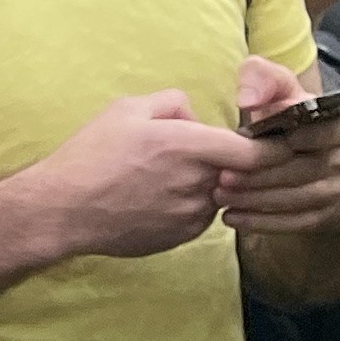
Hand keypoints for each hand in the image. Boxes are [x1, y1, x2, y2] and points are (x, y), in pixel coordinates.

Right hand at [25, 90, 254, 259]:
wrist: (64, 208)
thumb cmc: (91, 154)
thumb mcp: (126, 109)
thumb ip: (172, 103)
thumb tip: (194, 116)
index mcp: (188, 146)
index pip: (256, 153)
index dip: (272, 148)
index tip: (275, 143)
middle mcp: (198, 183)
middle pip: (235, 171)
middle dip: (220, 160)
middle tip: (183, 154)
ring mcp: (192, 215)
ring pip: (216, 193)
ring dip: (202, 183)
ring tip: (158, 177)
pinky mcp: (183, 237)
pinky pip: (199, 215)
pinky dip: (186, 204)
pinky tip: (152, 198)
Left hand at [221, 56, 339, 235]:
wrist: (296, 160)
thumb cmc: (280, 117)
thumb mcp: (274, 90)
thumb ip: (261, 78)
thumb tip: (248, 98)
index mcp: (339, 124)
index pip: (335, 129)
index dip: (309, 134)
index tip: (277, 137)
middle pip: (307, 168)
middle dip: (262, 173)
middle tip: (222, 176)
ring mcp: (337, 190)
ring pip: (300, 198)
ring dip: (258, 199)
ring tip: (220, 195)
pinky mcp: (325, 216)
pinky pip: (297, 223)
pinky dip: (263, 221)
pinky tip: (232, 216)